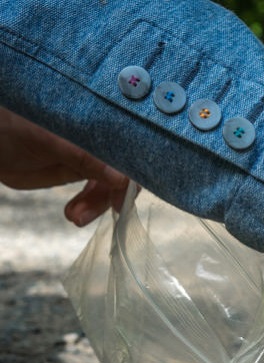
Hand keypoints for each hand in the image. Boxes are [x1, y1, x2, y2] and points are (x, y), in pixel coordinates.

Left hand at [0, 107, 128, 224]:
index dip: (131, 173)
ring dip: (97, 205)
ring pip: (110, 186)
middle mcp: (99, 140)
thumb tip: (122, 179)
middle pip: (122, 172)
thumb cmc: (11, 127)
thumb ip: (85, 159)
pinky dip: (88, 207)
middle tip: (95, 213)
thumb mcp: (49, 142)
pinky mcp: (79, 171)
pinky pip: (96, 193)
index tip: (124, 196)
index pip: (127, 150)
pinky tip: (73, 215)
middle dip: (110, 195)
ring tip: (75, 218)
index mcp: (96, 124)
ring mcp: (90, 156)